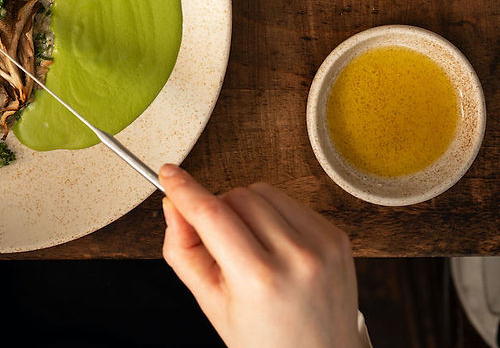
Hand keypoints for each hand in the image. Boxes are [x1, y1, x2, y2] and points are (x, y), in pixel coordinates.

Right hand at [159, 164, 358, 347]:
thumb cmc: (265, 339)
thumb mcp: (210, 303)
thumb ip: (183, 251)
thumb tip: (173, 206)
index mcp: (259, 279)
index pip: (212, 215)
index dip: (185, 190)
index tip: (169, 175)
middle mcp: (296, 257)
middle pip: (237, 196)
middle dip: (219, 211)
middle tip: (220, 245)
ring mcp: (322, 245)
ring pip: (264, 192)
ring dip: (246, 209)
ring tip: (250, 247)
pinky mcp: (336, 236)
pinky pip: (290, 202)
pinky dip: (273, 215)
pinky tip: (275, 247)